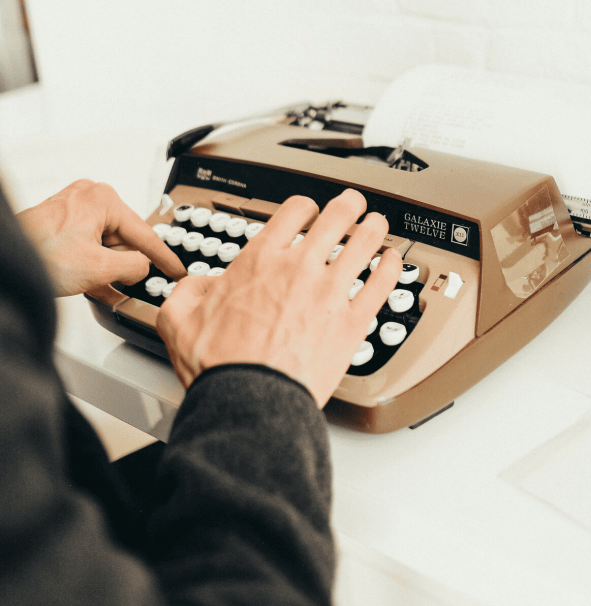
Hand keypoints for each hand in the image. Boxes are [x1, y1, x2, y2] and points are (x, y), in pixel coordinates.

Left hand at [17, 179, 186, 296]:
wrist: (6, 260)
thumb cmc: (38, 254)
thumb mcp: (98, 268)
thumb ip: (133, 267)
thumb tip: (142, 267)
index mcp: (104, 200)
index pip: (145, 234)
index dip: (164, 257)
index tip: (176, 269)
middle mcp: (90, 197)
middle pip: (123, 238)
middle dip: (125, 264)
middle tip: (127, 284)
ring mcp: (74, 208)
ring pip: (105, 243)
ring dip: (107, 267)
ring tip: (101, 286)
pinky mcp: (62, 221)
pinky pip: (89, 244)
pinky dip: (94, 263)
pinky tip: (94, 283)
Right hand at [157, 189, 402, 405]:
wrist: (249, 400)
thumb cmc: (220, 366)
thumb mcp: (179, 320)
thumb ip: (186, 292)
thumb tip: (196, 286)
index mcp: (260, 261)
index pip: (294, 212)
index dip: (305, 207)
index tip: (309, 212)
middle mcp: (299, 268)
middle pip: (337, 217)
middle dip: (349, 205)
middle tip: (354, 204)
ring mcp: (330, 293)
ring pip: (365, 244)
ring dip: (375, 229)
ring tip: (379, 225)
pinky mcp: (352, 322)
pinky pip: (382, 285)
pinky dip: (392, 268)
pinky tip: (395, 262)